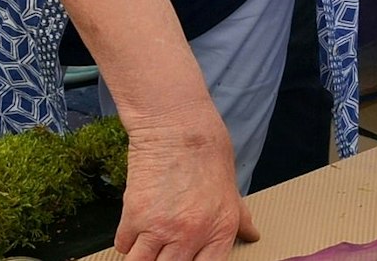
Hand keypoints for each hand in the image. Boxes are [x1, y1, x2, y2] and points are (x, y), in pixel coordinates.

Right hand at [115, 108, 260, 260]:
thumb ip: (240, 219)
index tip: (183, 259)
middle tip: (163, 252)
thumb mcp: (231, 190)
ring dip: (143, 258)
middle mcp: (191, 235)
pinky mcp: (134, 217)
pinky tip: (136, 229)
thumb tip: (252, 235)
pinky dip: (127, 241)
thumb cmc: (208, 154)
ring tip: (147, 247)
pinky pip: (124, 245)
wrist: (178, 128)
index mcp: (220, 230)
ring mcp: (161, 229)